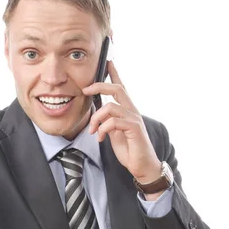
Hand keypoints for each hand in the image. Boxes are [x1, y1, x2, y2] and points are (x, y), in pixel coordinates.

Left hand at [82, 61, 161, 182]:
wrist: (142, 166)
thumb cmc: (130, 151)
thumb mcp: (114, 134)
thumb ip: (108, 122)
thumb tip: (100, 115)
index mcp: (127, 111)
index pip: (121, 88)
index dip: (114, 74)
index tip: (108, 62)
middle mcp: (132, 111)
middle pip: (117, 89)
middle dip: (99, 86)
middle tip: (85, 90)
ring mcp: (134, 119)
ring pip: (111, 107)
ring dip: (96, 118)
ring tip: (93, 131)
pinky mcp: (134, 128)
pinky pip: (113, 122)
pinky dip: (102, 129)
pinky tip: (100, 137)